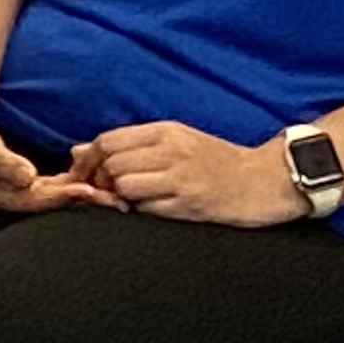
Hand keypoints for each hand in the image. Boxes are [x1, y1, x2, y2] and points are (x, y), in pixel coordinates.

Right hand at [0, 116, 119, 214]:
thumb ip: (0, 161)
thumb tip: (27, 176)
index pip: (33, 200)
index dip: (61, 197)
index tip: (88, 190)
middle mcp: (9, 200)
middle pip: (52, 205)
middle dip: (85, 202)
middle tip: (117, 202)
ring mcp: (17, 194)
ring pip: (57, 199)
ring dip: (85, 196)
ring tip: (117, 195)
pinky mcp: (23, 186)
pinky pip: (54, 189)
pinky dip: (75, 183)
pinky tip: (95, 179)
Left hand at [75, 121, 305, 226]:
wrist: (266, 180)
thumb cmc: (217, 161)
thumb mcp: (175, 141)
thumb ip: (128, 144)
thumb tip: (77, 150)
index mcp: (166, 131)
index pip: (108, 140)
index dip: (89, 159)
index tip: (87, 173)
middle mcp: (171, 151)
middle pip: (112, 164)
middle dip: (102, 180)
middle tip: (110, 191)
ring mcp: (181, 179)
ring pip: (125, 186)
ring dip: (121, 197)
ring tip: (135, 199)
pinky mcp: (190, 205)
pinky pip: (148, 209)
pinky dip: (143, 211)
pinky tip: (155, 208)